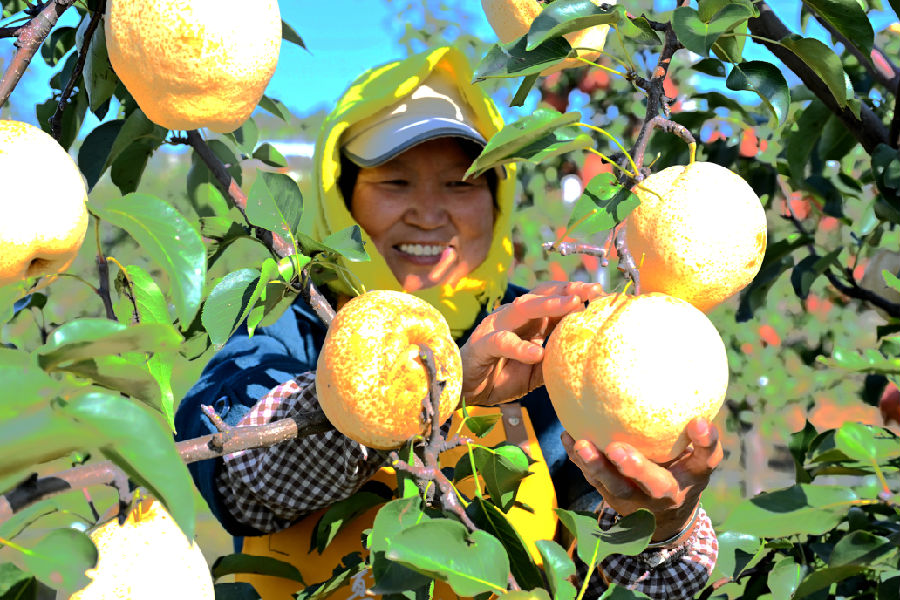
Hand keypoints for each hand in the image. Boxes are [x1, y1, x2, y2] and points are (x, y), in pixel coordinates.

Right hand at [460, 281, 604, 405]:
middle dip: (568, 290)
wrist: (467, 389)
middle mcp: (512, 317)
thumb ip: (555, 356)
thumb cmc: (502, 375)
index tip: (600, 293)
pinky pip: (502, 342)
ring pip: (523, 309)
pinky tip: (537, 352)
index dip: (576, 293)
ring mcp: (496, 327)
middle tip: (591, 290)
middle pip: (541, 295)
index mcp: (528, 320)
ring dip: (549, 305)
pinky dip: (520, 347)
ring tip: (572, 306)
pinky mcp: (482, 344)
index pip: (553, 298)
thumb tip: (586, 352)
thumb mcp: (537, 368)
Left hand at [562, 418, 722, 541]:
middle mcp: (666, 493)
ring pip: (616, 487)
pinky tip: (567, 437)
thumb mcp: (697, 458)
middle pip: (654, 484)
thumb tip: (689, 397)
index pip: (705, 460)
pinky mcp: (613, 498)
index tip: (698, 422)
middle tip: (617, 449)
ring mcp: (637, 500)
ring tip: (581, 445)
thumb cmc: (683, 472)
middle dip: (636, 468)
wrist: (666, 517)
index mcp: (692, 477)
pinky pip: (595, 480)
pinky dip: (580, 460)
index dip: (705, 442)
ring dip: (597, 467)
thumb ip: (698, 435)